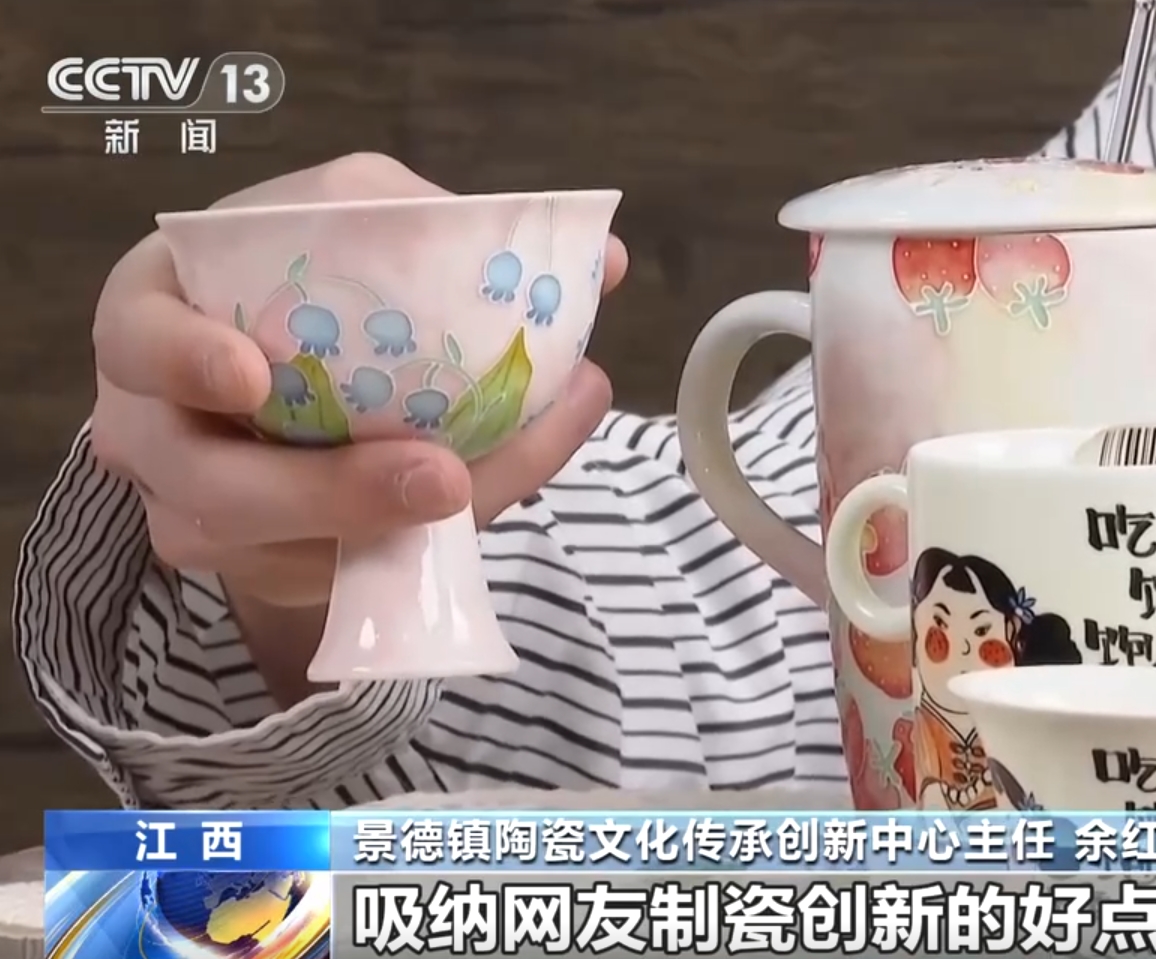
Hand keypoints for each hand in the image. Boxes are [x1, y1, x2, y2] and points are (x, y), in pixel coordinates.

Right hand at [91, 154, 627, 609]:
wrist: (292, 376)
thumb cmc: (309, 279)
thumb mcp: (355, 224)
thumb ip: (450, 230)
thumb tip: (601, 263)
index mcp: (155, 317)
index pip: (137, 340)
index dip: (182, 360)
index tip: (251, 375)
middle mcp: (159, 427)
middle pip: (214, 487)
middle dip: (330, 493)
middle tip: (441, 478)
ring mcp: (203, 513)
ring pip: (285, 553)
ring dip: (395, 530)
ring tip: (489, 490)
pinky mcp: (265, 568)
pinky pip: (342, 573)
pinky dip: (423, 543)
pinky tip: (498, 494)